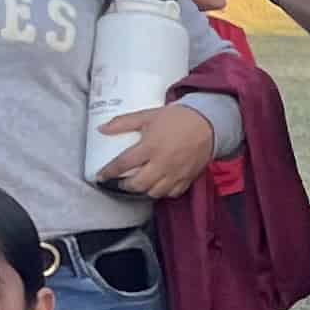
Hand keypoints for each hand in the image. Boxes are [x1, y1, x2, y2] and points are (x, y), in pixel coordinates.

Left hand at [92, 98, 218, 198]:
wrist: (209, 122)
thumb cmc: (178, 118)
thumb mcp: (148, 115)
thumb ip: (123, 123)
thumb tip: (101, 129)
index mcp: (150, 147)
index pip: (123, 164)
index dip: (109, 172)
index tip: (100, 176)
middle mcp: (162, 163)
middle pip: (138, 184)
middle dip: (125, 185)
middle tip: (121, 182)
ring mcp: (176, 173)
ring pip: (155, 192)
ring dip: (143, 190)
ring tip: (139, 184)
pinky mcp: (188, 177)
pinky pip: (172, 193)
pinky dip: (162, 192)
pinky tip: (158, 186)